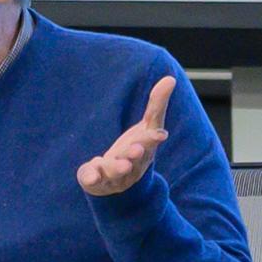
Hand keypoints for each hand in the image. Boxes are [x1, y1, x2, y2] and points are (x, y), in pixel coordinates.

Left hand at [77, 76, 174, 196]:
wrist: (115, 182)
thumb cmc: (134, 149)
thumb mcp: (146, 127)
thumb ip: (157, 105)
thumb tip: (170, 78)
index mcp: (145, 150)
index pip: (150, 144)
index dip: (153, 140)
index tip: (159, 135)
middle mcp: (132, 164)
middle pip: (135, 160)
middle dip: (136, 154)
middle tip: (136, 149)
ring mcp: (115, 175)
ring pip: (116, 171)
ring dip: (118, 167)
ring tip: (120, 164)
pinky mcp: (97, 181)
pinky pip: (94, 181)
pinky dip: (93, 178)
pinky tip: (92, 174)